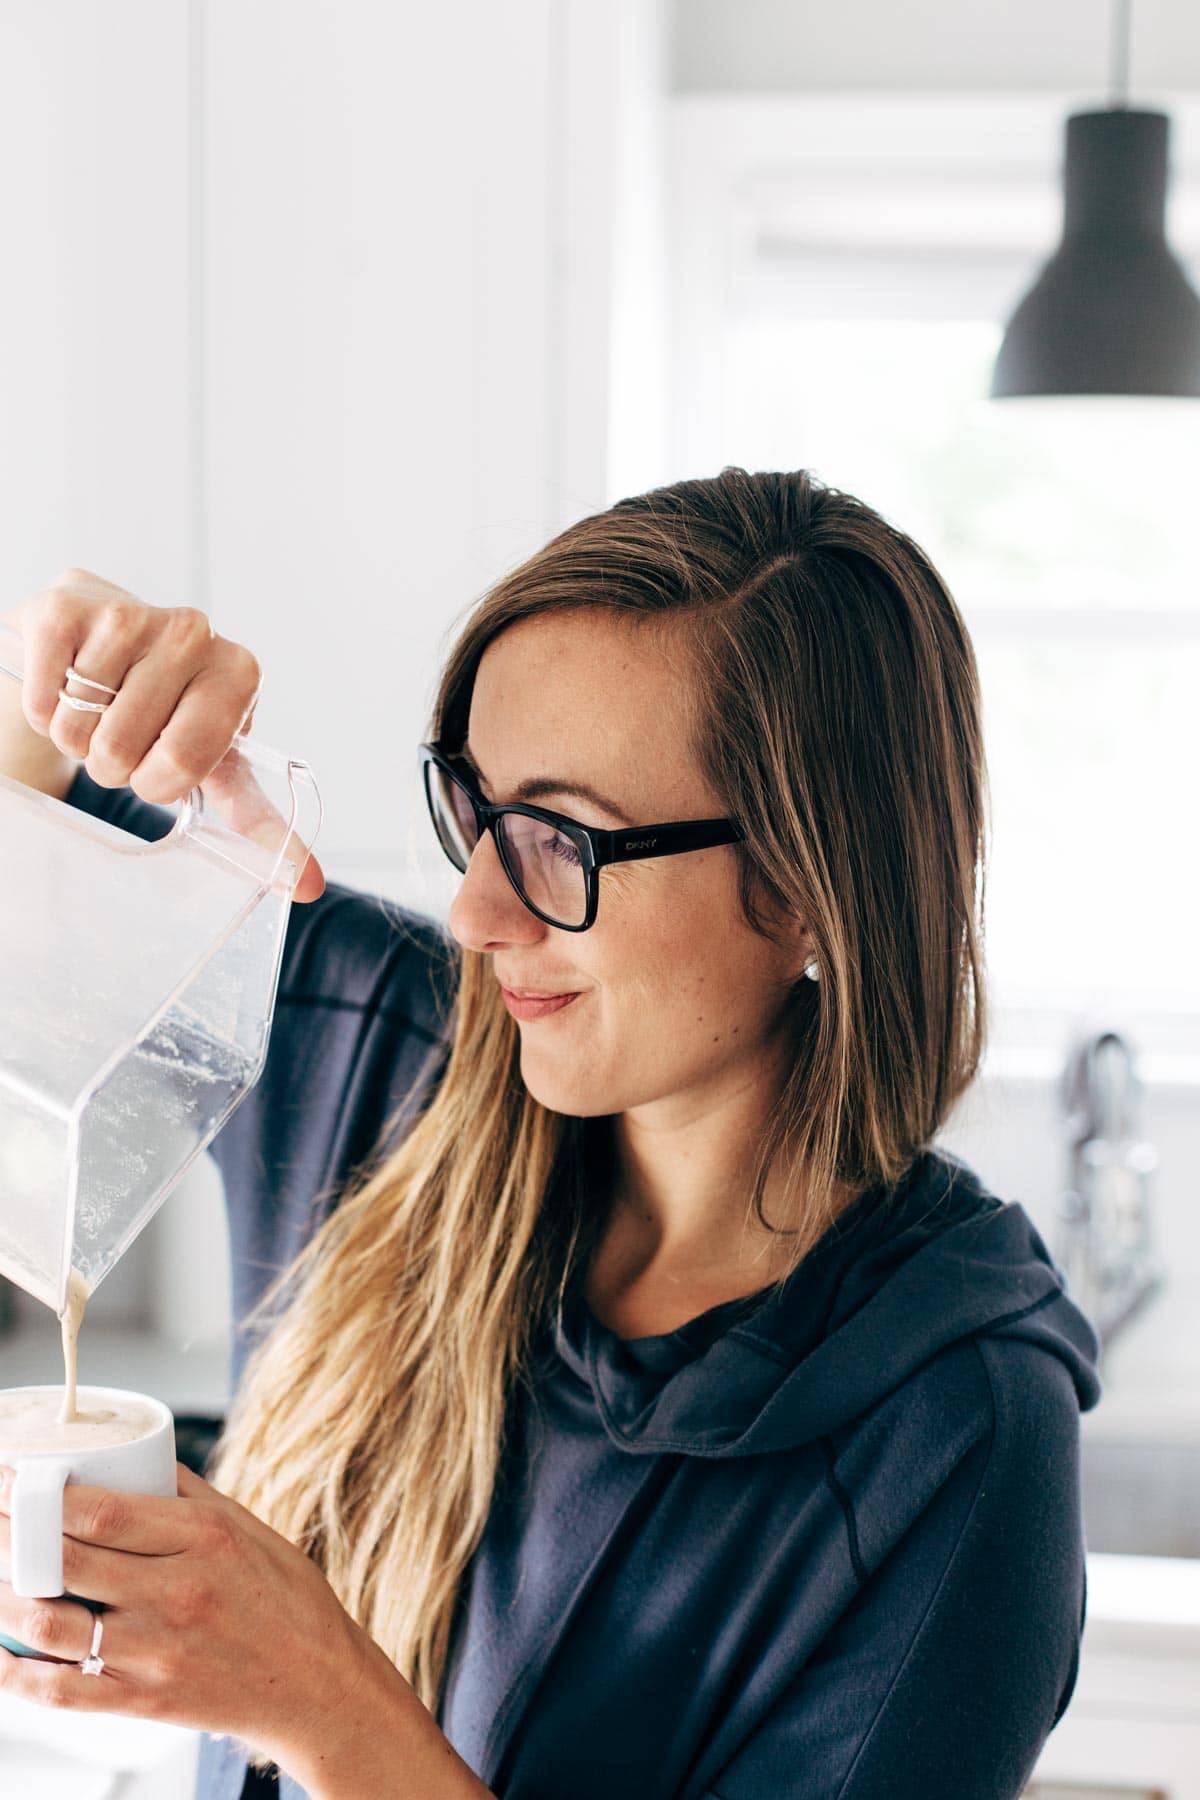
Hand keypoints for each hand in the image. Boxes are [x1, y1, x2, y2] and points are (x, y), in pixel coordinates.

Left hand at [0, 1460, 376, 1776]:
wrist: (316, 1683)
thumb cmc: (286, 1600)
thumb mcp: (247, 1527)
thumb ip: (186, 1494)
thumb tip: (132, 1458)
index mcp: (204, 1537)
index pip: (102, 1511)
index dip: (43, 1496)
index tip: (12, 1481)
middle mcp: (178, 1592)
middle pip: (67, 1561)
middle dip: (11, 1537)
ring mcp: (158, 1651)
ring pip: (53, 1626)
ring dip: (5, 1602)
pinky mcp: (146, 1701)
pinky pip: (63, 1693)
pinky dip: (19, 1677)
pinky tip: (2, 1655)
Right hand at [5, 567, 324, 901]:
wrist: (103, 632)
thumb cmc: (168, 707)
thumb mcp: (217, 759)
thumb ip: (257, 819)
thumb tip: (307, 886)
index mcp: (239, 673)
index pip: (186, 761)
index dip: (158, 782)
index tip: (160, 767)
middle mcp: (192, 634)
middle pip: (123, 750)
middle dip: (116, 765)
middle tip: (126, 736)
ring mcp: (129, 616)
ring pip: (78, 731)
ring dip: (79, 741)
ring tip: (98, 710)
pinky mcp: (67, 613)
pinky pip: (43, 704)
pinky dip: (45, 713)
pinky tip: (67, 686)